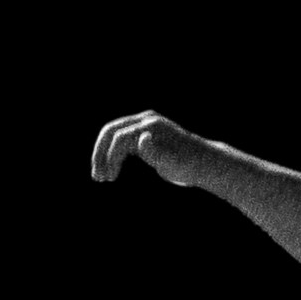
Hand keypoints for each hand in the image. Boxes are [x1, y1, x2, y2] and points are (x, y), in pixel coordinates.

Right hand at [93, 110, 213, 190]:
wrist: (203, 163)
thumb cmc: (189, 164)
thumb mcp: (174, 162)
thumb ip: (156, 152)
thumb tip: (142, 138)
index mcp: (150, 125)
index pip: (119, 136)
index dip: (110, 157)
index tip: (108, 178)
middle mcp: (145, 121)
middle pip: (111, 131)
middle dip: (101, 154)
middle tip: (97, 176)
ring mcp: (144, 126)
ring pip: (113, 137)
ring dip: (105, 156)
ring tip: (102, 178)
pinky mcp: (144, 136)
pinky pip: (121, 143)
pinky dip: (114, 157)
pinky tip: (112, 172)